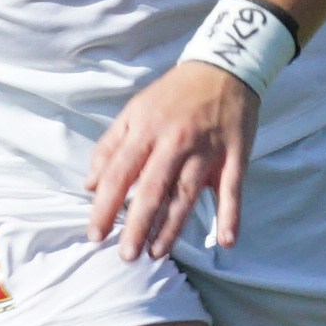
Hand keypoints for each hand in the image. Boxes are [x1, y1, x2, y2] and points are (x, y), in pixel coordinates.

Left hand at [81, 60, 258, 262]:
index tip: (95, 234)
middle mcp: (174, 142)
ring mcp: (207, 150)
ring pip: (186, 194)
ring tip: (157, 254)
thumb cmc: (172, 96)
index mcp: (145, 130)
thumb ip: (110, 147)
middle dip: (137, 225)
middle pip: (152, 189)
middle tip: (125, 256)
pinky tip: (225, 240)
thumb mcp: (134, 112)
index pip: (120, 174)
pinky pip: (232, 190)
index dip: (106, 206)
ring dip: (172, 227)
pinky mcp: (235, 156)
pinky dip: (231, 215)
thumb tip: (90, 186)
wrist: (222, 69)